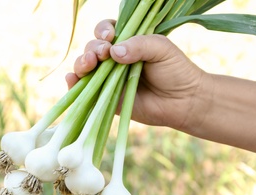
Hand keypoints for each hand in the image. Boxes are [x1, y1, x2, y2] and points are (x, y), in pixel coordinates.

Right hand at [66, 19, 208, 129]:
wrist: (183, 102)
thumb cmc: (175, 71)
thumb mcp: (161, 48)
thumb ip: (139, 45)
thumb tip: (113, 52)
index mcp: (126, 43)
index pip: (106, 31)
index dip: (103, 31)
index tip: (110, 36)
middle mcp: (114, 60)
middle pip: (92, 48)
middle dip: (93, 49)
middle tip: (103, 53)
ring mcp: (108, 79)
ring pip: (85, 67)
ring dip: (82, 63)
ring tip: (89, 64)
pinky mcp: (105, 98)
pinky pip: (84, 90)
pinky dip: (73, 84)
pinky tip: (72, 79)